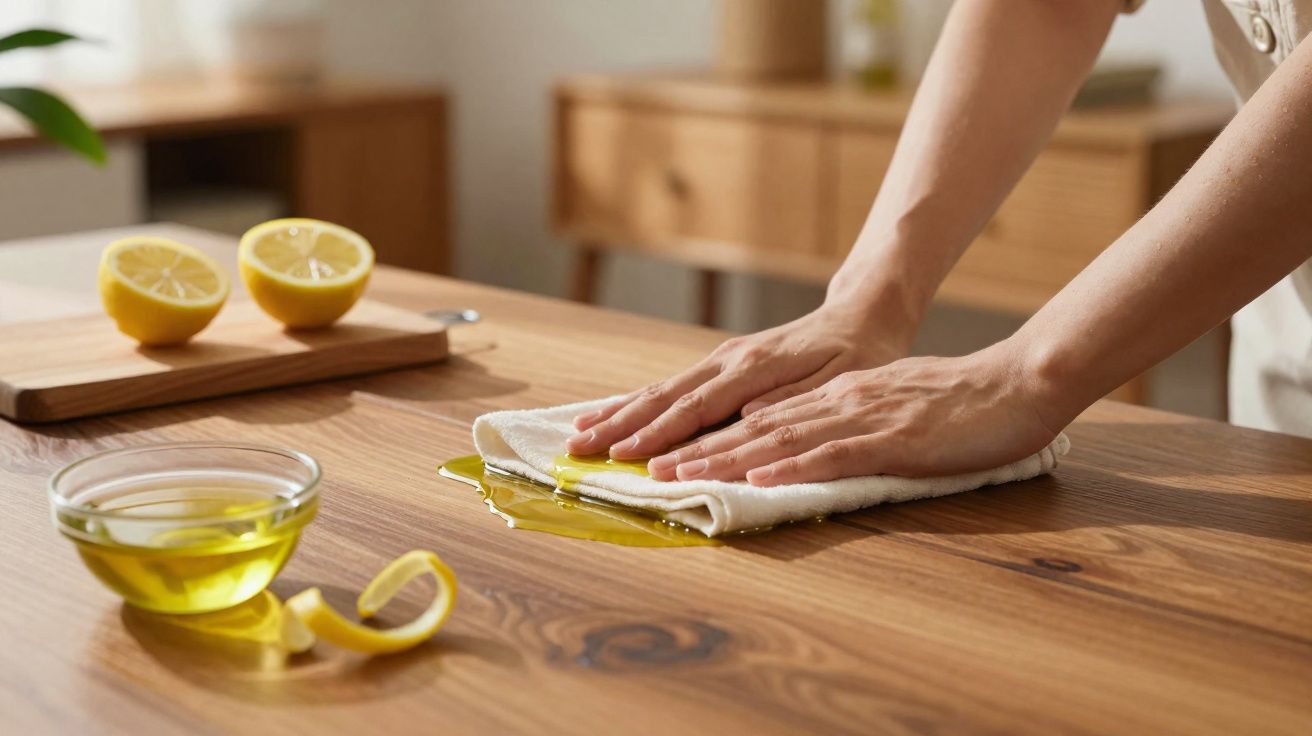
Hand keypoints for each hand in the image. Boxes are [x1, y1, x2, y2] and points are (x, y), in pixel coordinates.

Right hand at [565, 302, 911, 458]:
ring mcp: (721, 359)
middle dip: (620, 426)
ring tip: (577, 434)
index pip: (699, 407)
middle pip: (666, 397)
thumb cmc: (859, 354)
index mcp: (756, 367)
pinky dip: (636, 403)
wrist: (860, 316)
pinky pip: (671, 387)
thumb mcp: (843, 380)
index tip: (628, 459)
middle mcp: (730, 360)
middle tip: (577, 451)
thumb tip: (749, 417)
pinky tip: (611, 415)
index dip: (661, 435)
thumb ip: (797, 401)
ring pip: (661, 390)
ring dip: (618, 414)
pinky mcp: (720, 365)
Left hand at [646, 342, 1061, 484]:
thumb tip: (781, 439)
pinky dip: (792, 466)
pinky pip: (834, 453)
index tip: (653, 454)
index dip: (698, 436)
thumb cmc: (953, 405)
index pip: (752, 419)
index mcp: (828, 396)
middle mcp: (832, 401)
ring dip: (721, 458)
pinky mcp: (892, 437)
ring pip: (777, 438)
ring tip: (674, 474)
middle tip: (639, 468)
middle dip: (689, 448)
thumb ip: (834, 424)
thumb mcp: (881, 410)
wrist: (1015, 383)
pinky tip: (758, 477)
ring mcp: (860, 416)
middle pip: (749, 427)